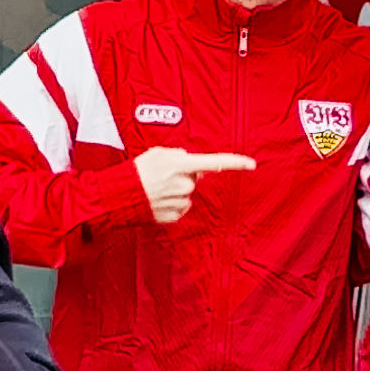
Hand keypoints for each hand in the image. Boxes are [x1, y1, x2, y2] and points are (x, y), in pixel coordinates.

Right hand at [136, 149, 255, 224]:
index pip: (215, 162)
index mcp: (181, 165)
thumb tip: (193, 165)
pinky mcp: (174, 217)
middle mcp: (184, 184)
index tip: (252, 163)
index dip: (235, 162)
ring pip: (187, 194)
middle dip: (184, 176)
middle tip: (163, 175)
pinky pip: (181, 208)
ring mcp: (180, 202)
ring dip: (176, 190)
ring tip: (156, 188)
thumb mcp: (158, 153)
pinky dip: (171, 204)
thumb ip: (179, 155)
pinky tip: (157, 200)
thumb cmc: (137, 171)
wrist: (117, 196)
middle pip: (195, 179)